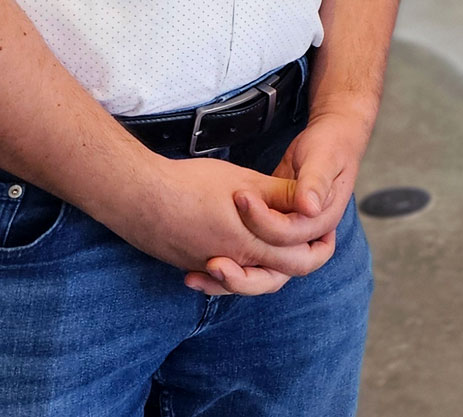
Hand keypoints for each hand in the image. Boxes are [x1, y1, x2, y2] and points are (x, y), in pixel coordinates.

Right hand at [100, 155, 332, 297]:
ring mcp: (208, 268)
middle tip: (313, 244)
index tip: (325, 233)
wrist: (137, 199)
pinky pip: (219, 277)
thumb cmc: (190, 185)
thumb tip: (307, 201)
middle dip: (299, 260)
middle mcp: (233, 265)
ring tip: (278, 252)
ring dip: (264, 271)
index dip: (319, 247)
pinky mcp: (189, 264)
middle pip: (276, 278)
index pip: (300, 259)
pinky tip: (230, 261)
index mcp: (252, 245)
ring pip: (247, 280)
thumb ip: (279, 195)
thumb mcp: (244, 182)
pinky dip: (232, 272)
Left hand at [197, 110, 366, 294]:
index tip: (237, 210)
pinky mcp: (269, 235)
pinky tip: (195, 271)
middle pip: (274, 274)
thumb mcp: (321, 160)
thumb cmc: (329, 147)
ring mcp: (286, 239)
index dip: (265, 232)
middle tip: (212, 263)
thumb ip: (312, 184)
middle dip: (242, 276)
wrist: (334, 141)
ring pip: (259, 277)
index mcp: (322, 221)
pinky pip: (248, 266)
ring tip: (196, 275)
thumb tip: (308, 209)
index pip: (295, 245)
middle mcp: (304, 238)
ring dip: (229, 281)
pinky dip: (224, 272)